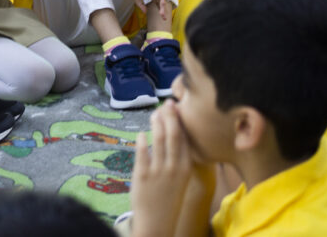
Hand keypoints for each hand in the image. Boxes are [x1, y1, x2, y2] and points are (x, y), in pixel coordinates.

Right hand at [125, 0, 170, 22]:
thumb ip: (141, 5)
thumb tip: (145, 12)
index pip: (157, 3)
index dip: (159, 10)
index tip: (161, 18)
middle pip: (160, 1)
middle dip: (162, 9)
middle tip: (163, 18)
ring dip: (162, 5)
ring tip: (162, 13)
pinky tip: (161, 3)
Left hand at [131, 100, 192, 236]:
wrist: (157, 222)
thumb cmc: (169, 197)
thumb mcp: (181, 178)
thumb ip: (179, 158)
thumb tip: (174, 133)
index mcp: (186, 167)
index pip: (184, 137)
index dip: (179, 119)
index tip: (175, 106)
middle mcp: (174, 167)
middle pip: (173, 134)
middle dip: (169, 115)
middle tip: (166, 104)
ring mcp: (158, 171)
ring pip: (158, 140)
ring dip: (155, 123)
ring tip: (153, 115)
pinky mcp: (143, 175)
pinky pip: (142, 152)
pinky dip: (141, 140)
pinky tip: (140, 133)